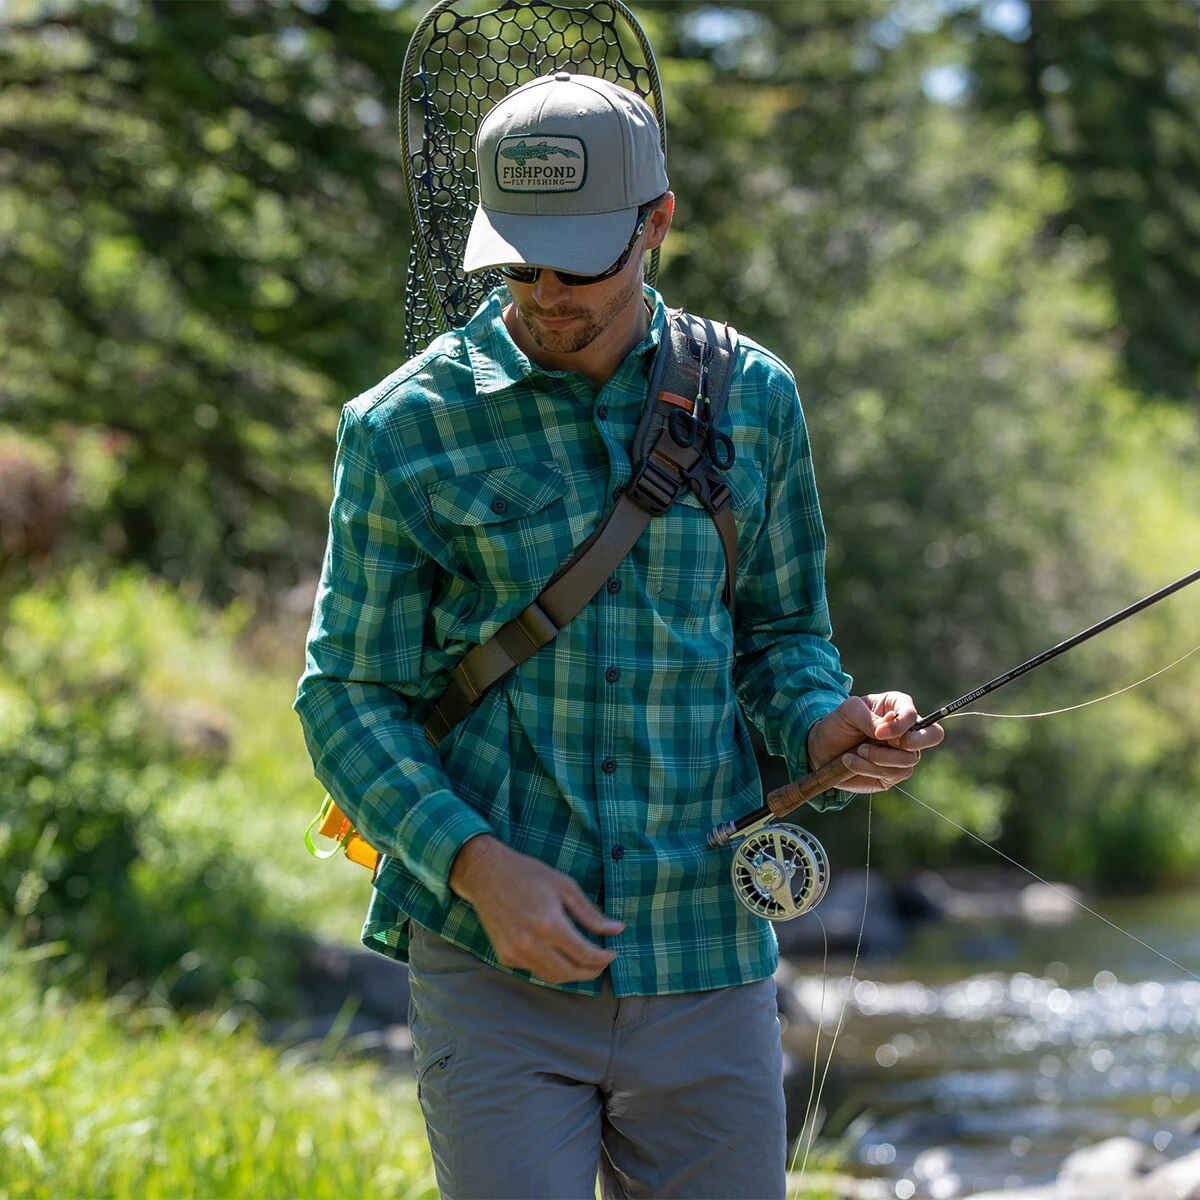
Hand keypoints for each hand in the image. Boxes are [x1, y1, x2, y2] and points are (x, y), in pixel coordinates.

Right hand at [448, 835, 624, 983]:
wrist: (486, 874)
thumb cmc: (528, 874)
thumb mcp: (565, 887)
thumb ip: (591, 914)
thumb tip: (617, 930)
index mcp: (549, 924)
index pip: (585, 955)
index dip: (604, 957)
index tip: (613, 952)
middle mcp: (531, 944)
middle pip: (570, 973)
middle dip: (592, 972)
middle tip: (602, 962)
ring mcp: (515, 953)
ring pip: (552, 977)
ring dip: (573, 974)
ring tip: (585, 963)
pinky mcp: (505, 956)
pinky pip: (535, 970)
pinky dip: (551, 967)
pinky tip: (558, 954)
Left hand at [805, 691, 943, 792]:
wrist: (821, 749)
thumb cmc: (837, 724)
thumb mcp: (847, 712)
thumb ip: (869, 717)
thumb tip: (886, 729)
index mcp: (898, 707)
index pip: (916, 715)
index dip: (902, 725)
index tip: (878, 733)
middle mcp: (906, 730)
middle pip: (933, 736)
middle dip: (910, 743)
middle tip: (881, 742)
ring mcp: (902, 753)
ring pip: (908, 760)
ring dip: (878, 758)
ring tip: (856, 751)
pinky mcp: (892, 774)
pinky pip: (892, 775)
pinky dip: (868, 769)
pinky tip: (851, 762)